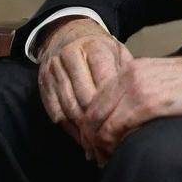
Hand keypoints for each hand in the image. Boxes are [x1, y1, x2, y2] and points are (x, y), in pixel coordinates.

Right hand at [37, 17, 132, 159]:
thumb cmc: (99, 48)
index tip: (125, 126)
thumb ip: (127, 71)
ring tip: (98, 147)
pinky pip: (55, 112)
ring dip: (83, 131)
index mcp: (93, 47)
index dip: (114, 107)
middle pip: (84, 98)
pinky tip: (83, 140)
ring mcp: (53, 71)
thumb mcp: (118, 51)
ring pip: (68, 108)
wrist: (67, 33)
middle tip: (112, 143)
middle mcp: (70, 57)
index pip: (103, 83)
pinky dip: (69, 129)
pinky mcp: (42, 84)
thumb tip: (138, 99)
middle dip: (98, 123)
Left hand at [82, 49, 181, 164]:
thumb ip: (141, 93)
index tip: (97, 146)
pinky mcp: (150, 103)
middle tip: (98, 159)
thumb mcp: (164, 80)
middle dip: (91, 139)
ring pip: (99, 123)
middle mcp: (130, 74)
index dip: (91, 126)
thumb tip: (123, 120)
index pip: (95, 100)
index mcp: (133, 67)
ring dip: (99, 147)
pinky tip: (119, 157)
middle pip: (92, 113)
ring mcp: (138, 87)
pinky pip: (115, 129)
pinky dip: (111, 147)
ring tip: (108, 161)